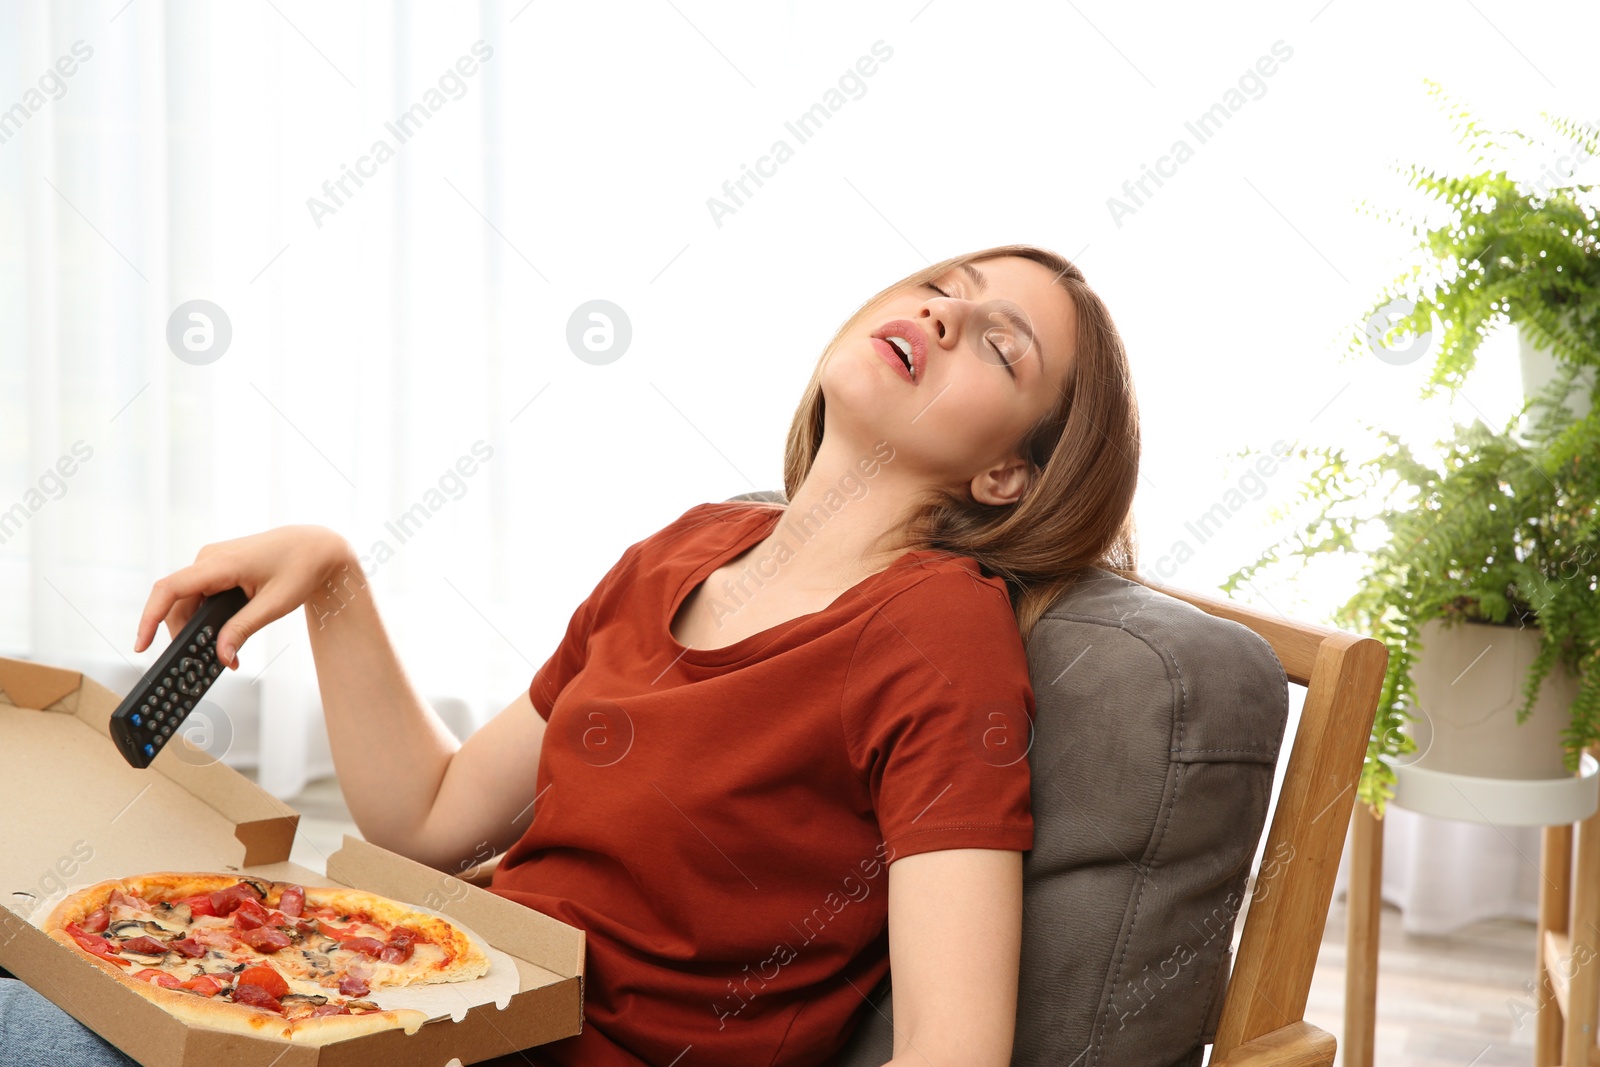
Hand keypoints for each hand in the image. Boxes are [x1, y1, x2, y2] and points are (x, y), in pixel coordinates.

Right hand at [134, 525, 354, 669]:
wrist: (318, 546)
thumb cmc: (302, 567)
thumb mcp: (275, 604)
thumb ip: (244, 629)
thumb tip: (220, 655)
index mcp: (221, 562)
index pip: (170, 589)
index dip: (149, 618)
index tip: (141, 645)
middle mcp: (210, 558)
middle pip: (178, 603)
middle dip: (185, 636)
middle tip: (201, 664)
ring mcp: (213, 561)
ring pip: (189, 601)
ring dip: (198, 629)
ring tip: (223, 655)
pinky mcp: (219, 567)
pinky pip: (201, 594)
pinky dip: (207, 617)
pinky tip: (222, 636)